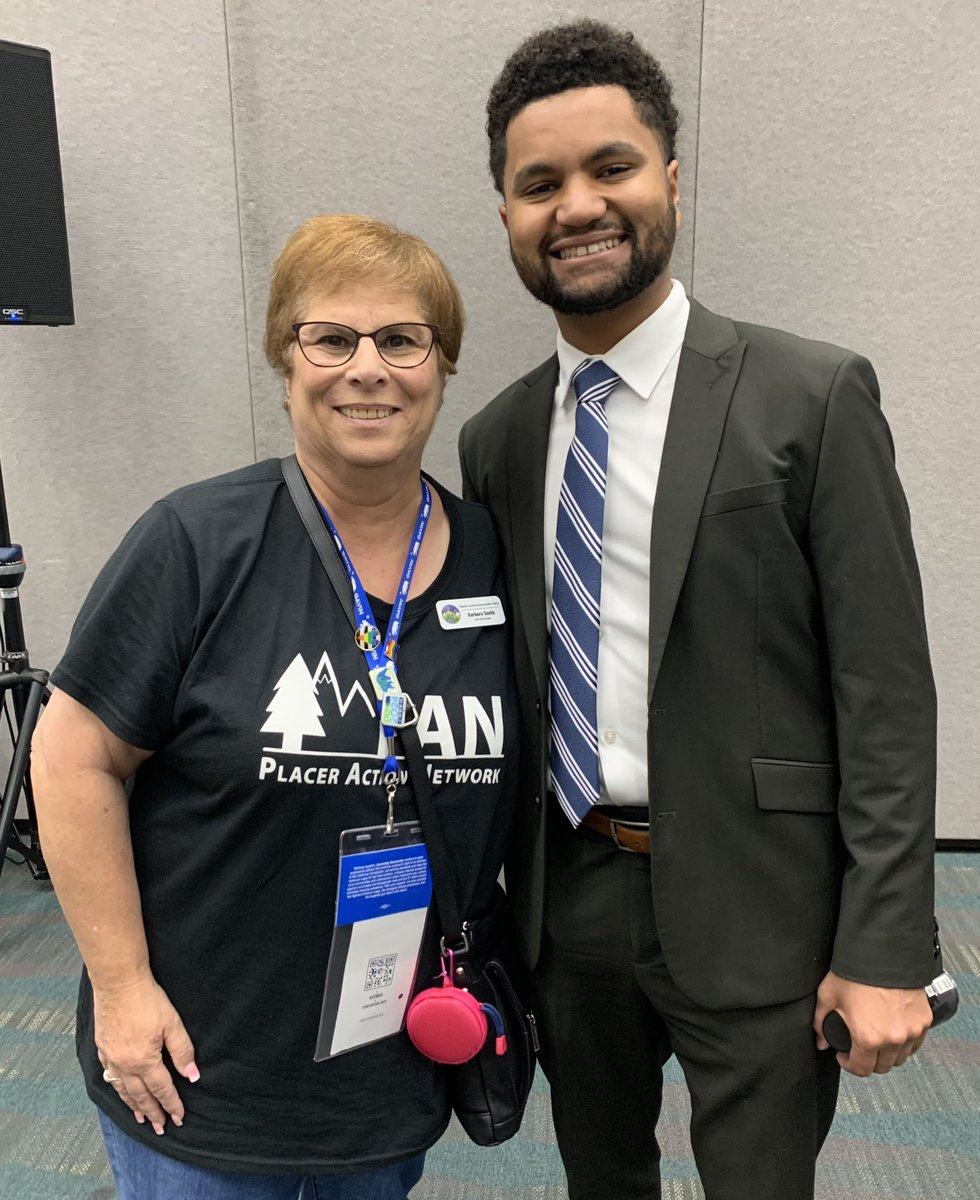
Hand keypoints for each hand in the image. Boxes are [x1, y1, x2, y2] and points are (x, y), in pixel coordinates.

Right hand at [94, 975, 199, 1133]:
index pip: (162, 1089)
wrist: (118, 983)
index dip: (171, 1104)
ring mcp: (110, 1058)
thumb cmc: (148, 1000)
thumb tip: (192, 1075)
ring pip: (122, 1090)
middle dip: (152, 1113)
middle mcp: (125, 1065)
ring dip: (133, 1106)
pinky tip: (120, 1090)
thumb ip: (182, 1051)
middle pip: (140, 1096)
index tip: (179, 1118)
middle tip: (159, 1127)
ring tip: (141, 1118)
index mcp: (144, 1061)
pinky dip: (117, 1088)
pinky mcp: (102, 1048)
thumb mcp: (172, 1024)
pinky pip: (109, 1076)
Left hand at [813, 970, 931, 1076]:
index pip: (862, 1069)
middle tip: (860, 1047)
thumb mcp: (828, 996)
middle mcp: (893, 1038)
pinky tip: (894, 1031)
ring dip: (888, 1053)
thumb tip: (820, 1040)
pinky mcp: (924, 1020)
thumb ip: (820, 1022)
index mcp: (868, 1037)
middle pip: (883, 1066)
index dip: (850, 1065)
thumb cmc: (855, 972)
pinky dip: (905, 1042)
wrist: (881, 951)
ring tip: (877, 1038)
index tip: (845, 1056)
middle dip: (868, 1060)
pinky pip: (915, 1042)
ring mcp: (912, 1030)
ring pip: (901, 1057)